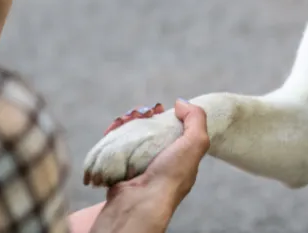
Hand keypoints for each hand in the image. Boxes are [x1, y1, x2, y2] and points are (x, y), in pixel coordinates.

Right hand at [85, 100, 209, 201]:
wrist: (138, 204)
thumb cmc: (170, 176)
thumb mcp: (195, 144)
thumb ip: (196, 119)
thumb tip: (181, 103)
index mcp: (179, 155)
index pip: (171, 128)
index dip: (163, 114)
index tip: (157, 109)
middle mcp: (159, 161)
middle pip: (148, 128)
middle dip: (140, 115)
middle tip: (136, 114)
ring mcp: (137, 165)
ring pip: (129, 135)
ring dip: (124, 122)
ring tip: (122, 120)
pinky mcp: (117, 169)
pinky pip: (113, 146)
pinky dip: (111, 134)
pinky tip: (112, 129)